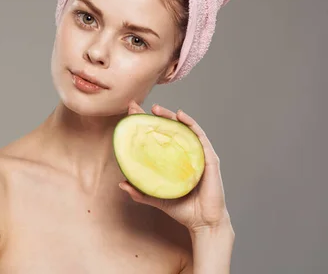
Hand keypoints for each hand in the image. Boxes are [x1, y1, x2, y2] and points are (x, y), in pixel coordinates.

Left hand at [119, 100, 231, 233]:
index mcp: (174, 160)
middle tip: (138, 108)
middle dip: (155, 116)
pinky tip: (180, 116)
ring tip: (155, 109)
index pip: (159, 137)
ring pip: (184, 129)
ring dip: (170, 116)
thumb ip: (140, 191)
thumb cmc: (183, 209)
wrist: (203, 223)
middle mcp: (186, 154)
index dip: (146, 123)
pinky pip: (200, 137)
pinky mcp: (209, 159)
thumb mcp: (157, 197)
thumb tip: (121, 183)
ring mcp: (198, 154)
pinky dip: (191, 124)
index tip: (132, 113)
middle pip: (170, 129)